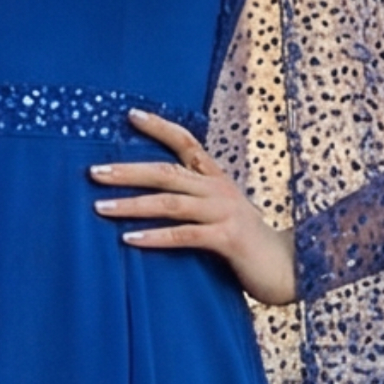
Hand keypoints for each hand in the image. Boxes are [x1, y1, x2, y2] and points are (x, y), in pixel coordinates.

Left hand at [90, 111, 297, 308]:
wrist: (290, 269)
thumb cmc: (248, 245)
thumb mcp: (221, 215)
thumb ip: (194, 204)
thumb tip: (151, 200)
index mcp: (217, 179)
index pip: (187, 142)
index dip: (160, 127)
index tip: (130, 115)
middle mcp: (220, 189)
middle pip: (167, 171)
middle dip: (127, 171)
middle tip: (93, 172)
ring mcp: (224, 212)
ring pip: (170, 202)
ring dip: (131, 204)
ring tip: (100, 207)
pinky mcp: (227, 239)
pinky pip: (183, 235)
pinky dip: (154, 237)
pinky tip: (129, 239)